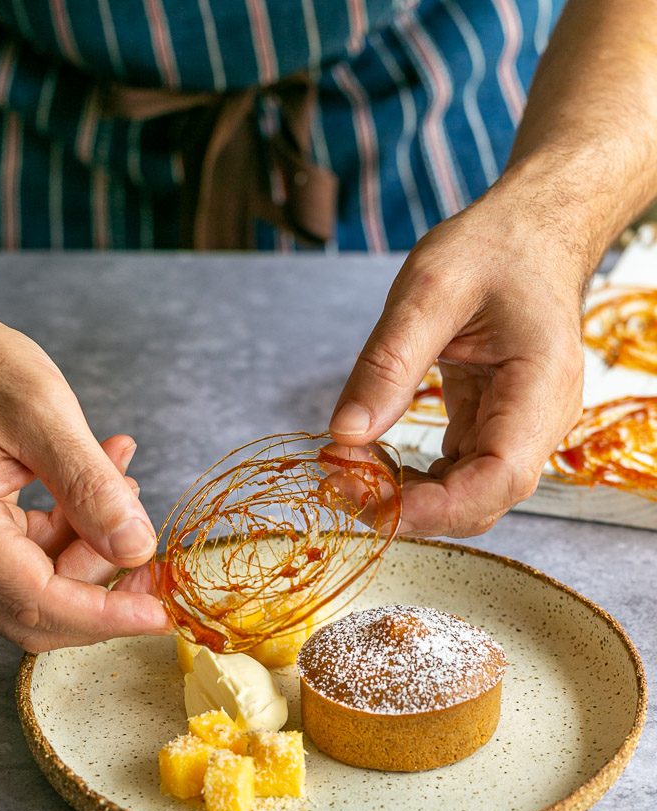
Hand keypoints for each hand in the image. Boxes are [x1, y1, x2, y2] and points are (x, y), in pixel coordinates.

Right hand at [0, 270, 170, 650]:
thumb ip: (90, 486)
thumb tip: (136, 549)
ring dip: (92, 550)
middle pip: (35, 611)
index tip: (161, 613)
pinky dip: (73, 530)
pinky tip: (102, 480)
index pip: (37, 600)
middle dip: (103, 594)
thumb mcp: (42, 413)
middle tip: (154, 560)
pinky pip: (29, 554)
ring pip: (37, 585)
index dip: (105, 616)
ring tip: (124, 484)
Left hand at [329, 186, 586, 536]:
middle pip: (482, 500)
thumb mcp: (430, 290)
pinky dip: (415, 477)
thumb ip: (388, 364)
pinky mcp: (494, 425)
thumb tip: (343, 434)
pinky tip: (372, 460)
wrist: (531, 233)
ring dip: (408, 497)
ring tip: (347, 470)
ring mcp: (520, 428)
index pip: (502, 477)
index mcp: (540, 385)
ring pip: (468, 494)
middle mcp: (540, 420)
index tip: (374, 507)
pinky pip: (458, 472)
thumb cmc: (493, 249)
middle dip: (411, 507)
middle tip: (339, 483)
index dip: (438, 508)